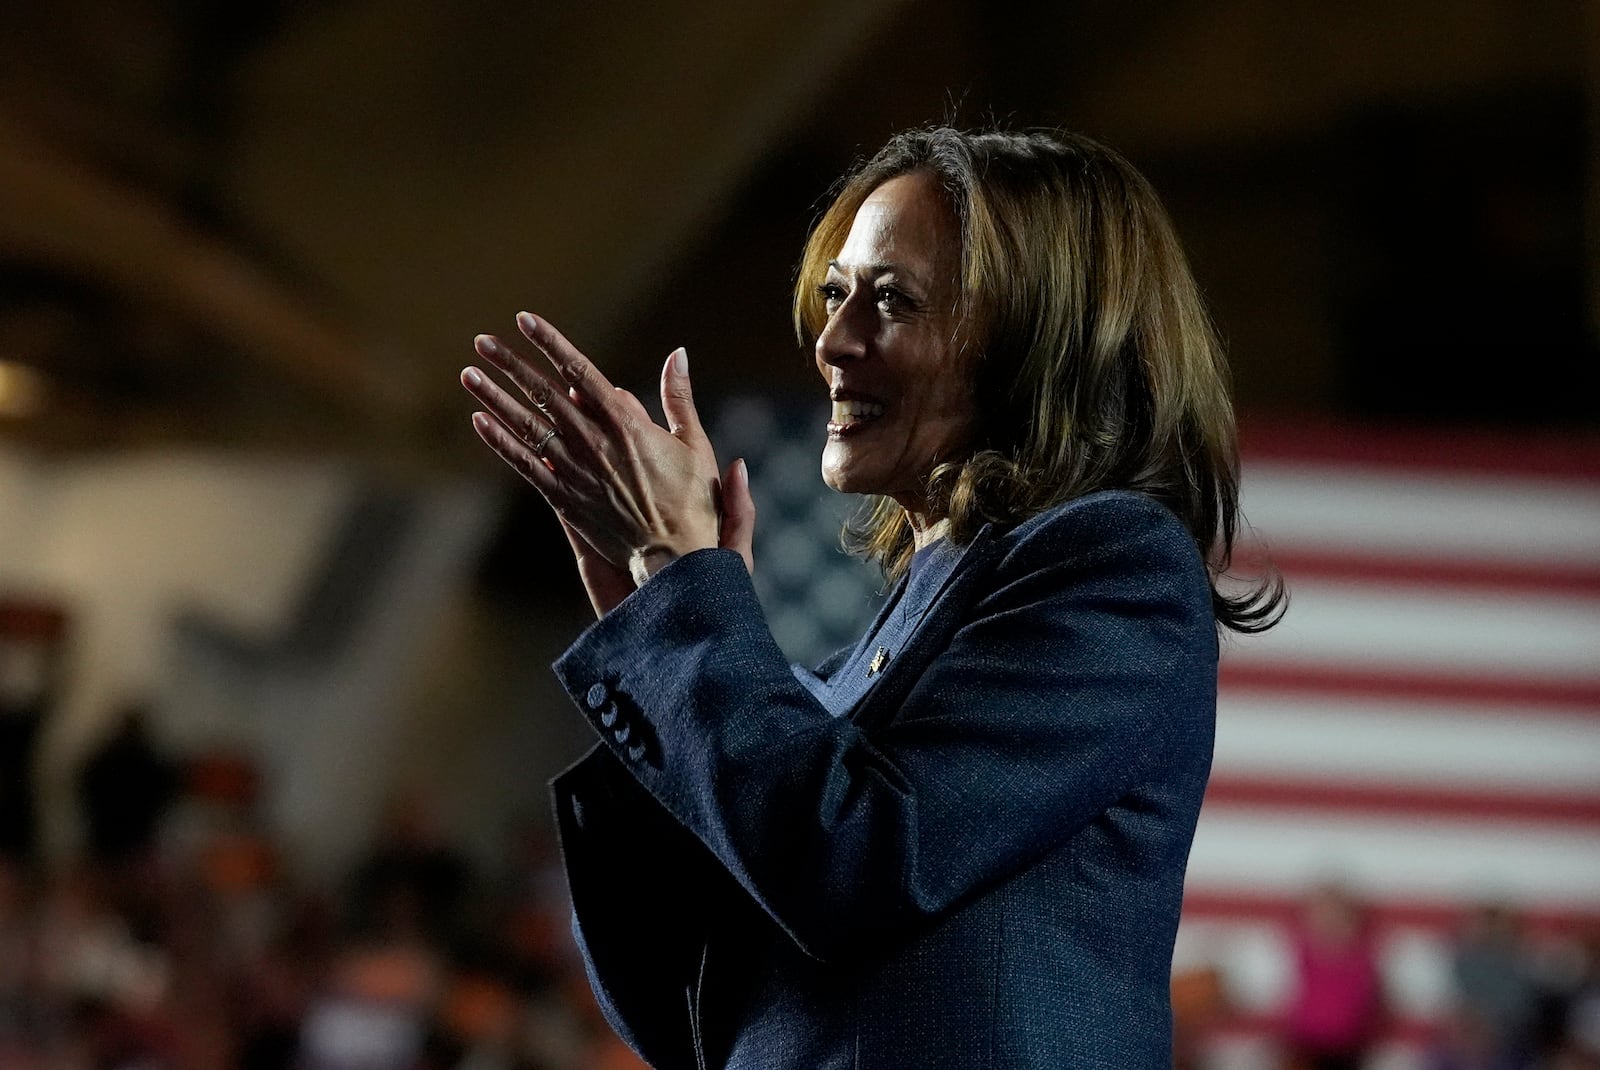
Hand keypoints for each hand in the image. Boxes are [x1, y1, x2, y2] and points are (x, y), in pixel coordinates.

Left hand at [461, 313, 754, 614]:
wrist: (675, 558)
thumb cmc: (691, 501)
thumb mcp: (695, 443)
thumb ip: (678, 396)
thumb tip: (677, 352)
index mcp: (626, 424)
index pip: (580, 372)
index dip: (551, 343)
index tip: (525, 320)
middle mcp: (594, 443)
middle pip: (544, 394)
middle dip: (512, 364)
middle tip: (483, 341)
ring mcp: (575, 471)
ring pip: (527, 426)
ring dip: (495, 398)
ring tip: (468, 374)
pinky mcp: (564, 499)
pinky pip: (526, 465)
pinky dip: (501, 443)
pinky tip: (479, 421)